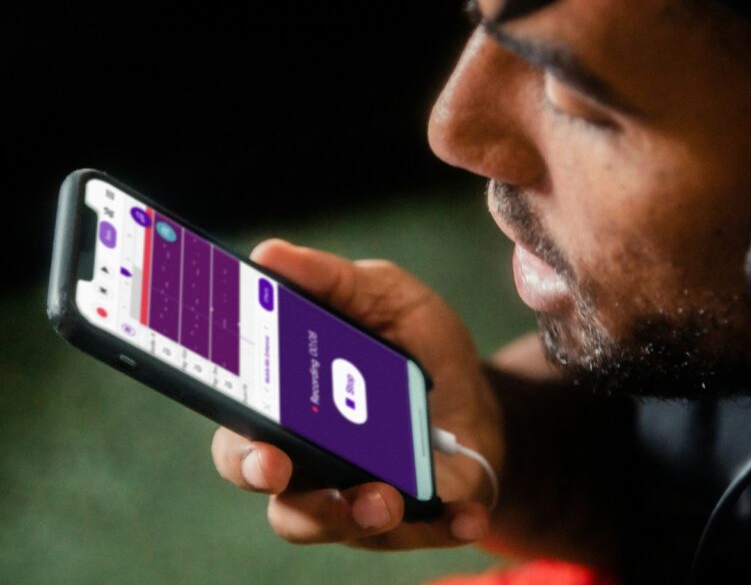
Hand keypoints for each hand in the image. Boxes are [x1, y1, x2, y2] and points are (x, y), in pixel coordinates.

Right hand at [211, 238, 504, 548]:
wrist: (475, 392)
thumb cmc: (413, 345)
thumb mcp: (384, 296)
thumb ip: (332, 280)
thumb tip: (269, 254)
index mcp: (291, 412)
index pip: (242, 435)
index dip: (236, 441)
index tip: (247, 431)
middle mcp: (314, 465)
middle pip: (273, 490)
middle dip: (268, 482)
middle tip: (278, 465)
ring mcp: (361, 496)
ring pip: (334, 524)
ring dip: (352, 514)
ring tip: (383, 498)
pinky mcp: (419, 517)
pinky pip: (424, 534)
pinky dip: (445, 526)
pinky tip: (467, 516)